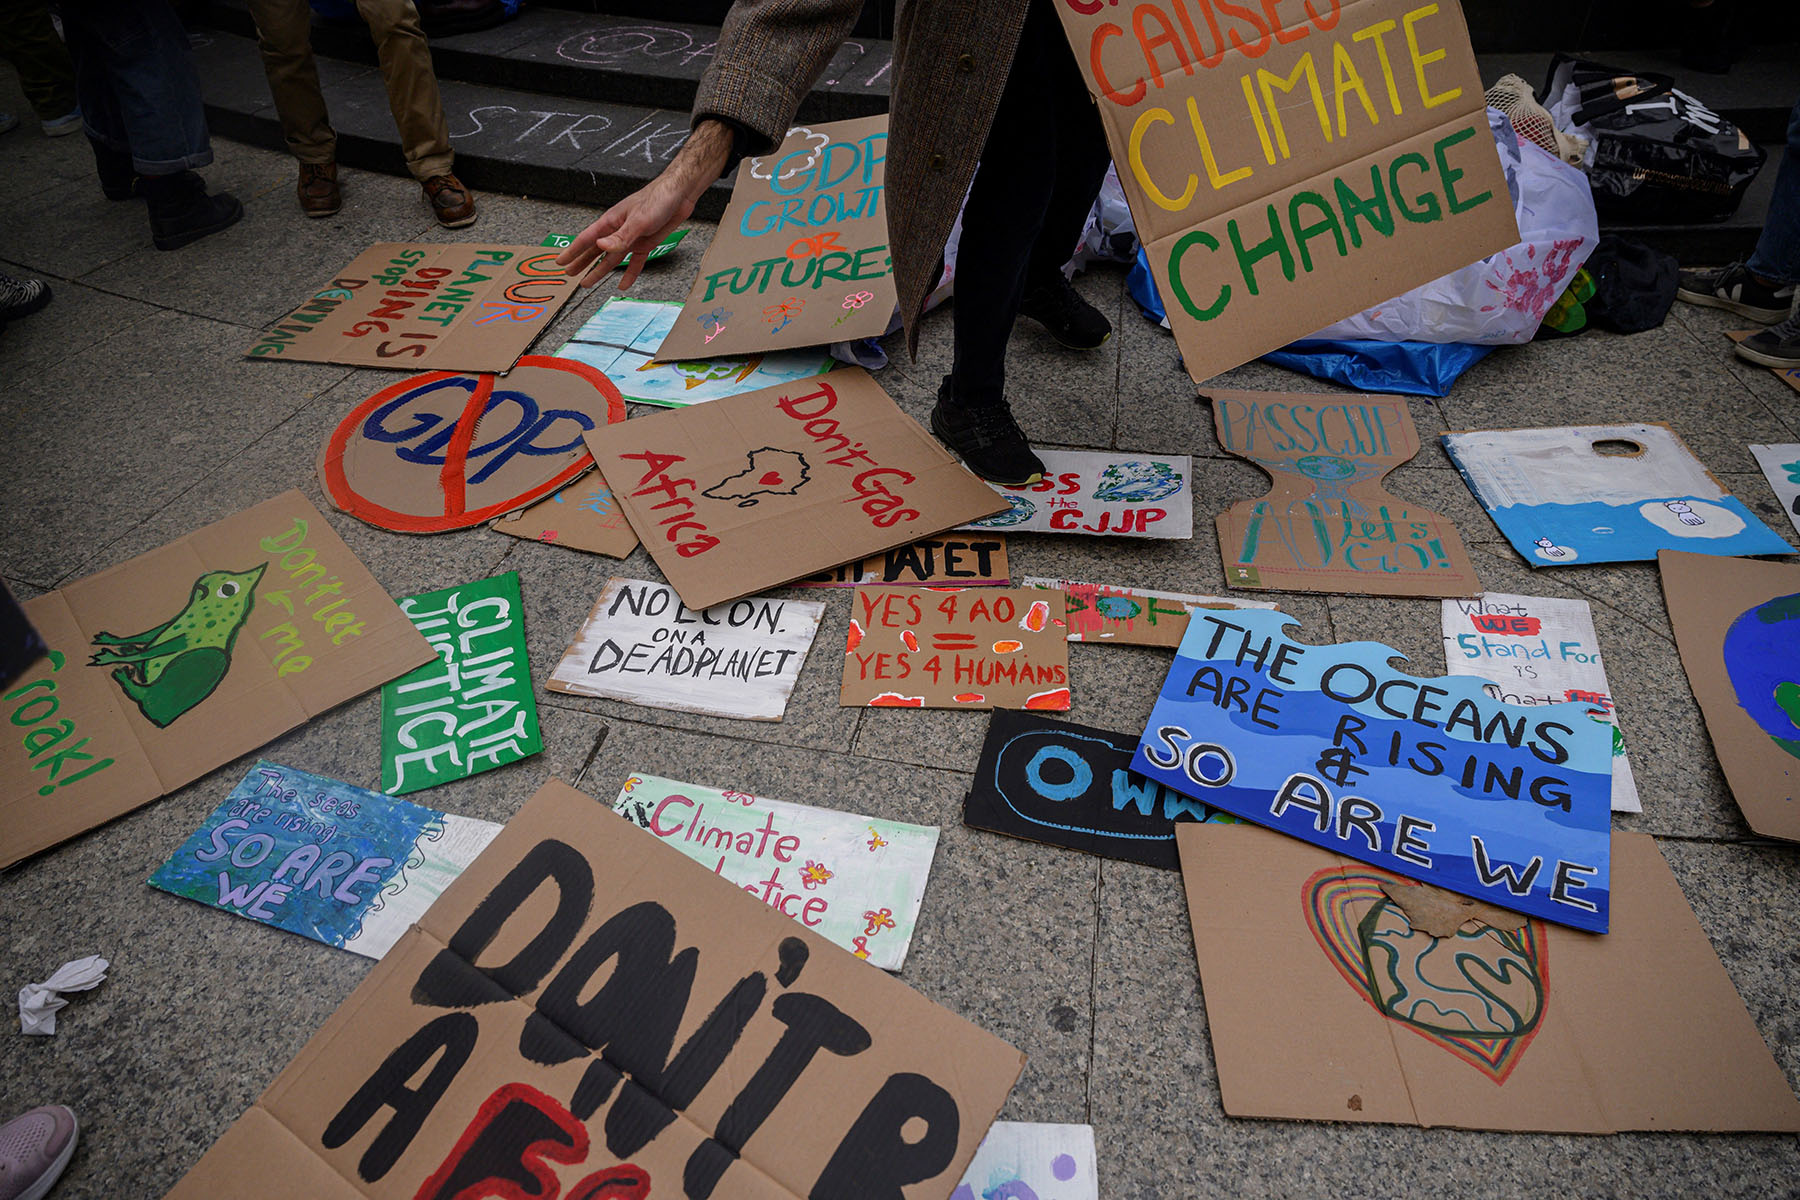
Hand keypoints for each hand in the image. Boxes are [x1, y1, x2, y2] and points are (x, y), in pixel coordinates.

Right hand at [557, 118, 734, 290]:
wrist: (679, 195)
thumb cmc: (657, 200)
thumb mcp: (638, 220)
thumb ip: (621, 236)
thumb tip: (600, 247)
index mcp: (611, 222)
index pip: (586, 239)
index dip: (572, 251)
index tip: (559, 262)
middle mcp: (618, 231)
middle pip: (595, 251)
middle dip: (581, 262)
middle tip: (568, 274)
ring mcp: (631, 238)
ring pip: (611, 258)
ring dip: (599, 271)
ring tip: (587, 283)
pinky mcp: (645, 243)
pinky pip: (635, 262)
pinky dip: (629, 273)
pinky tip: (623, 284)